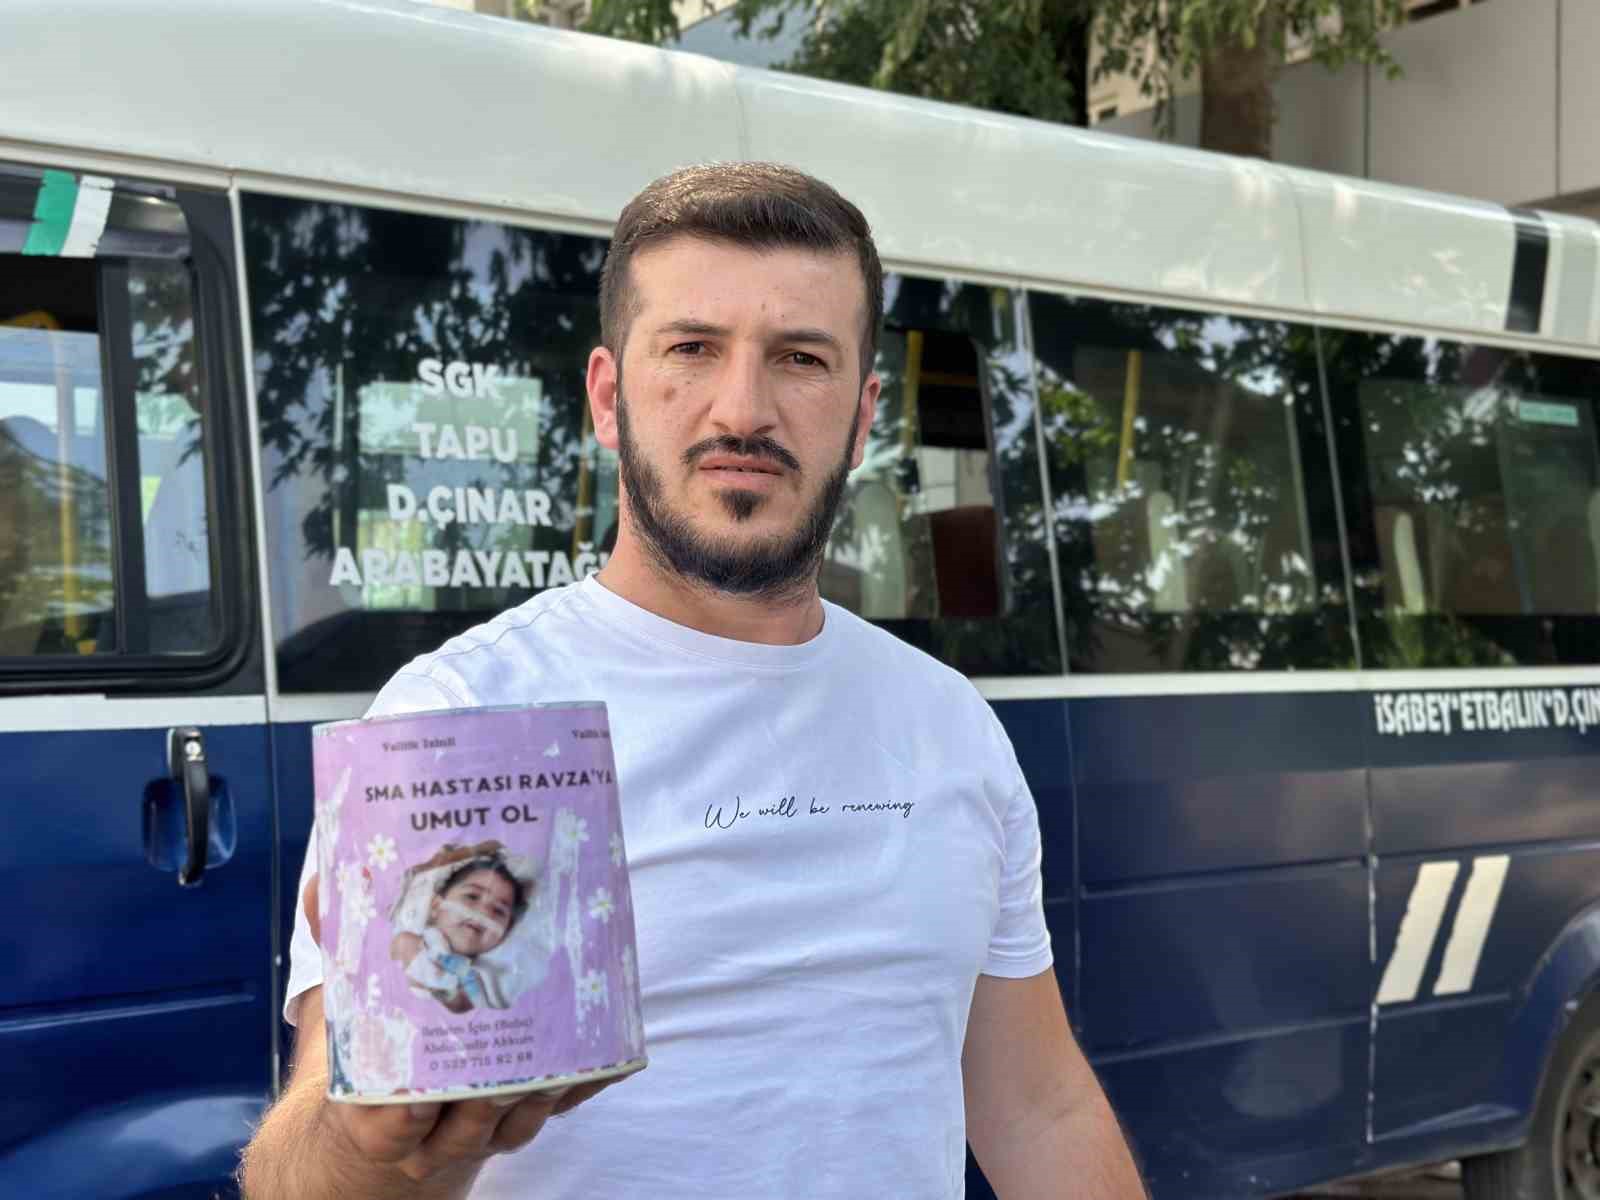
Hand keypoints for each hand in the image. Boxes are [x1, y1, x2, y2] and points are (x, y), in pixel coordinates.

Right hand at [299, 874, 627, 1183]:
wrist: (395, 1104)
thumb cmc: (377, 1042)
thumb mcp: (346, 1005)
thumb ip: (336, 947)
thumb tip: (318, 886)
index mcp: (379, 1116)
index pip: (393, 1130)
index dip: (410, 1118)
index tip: (428, 1092)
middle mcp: (433, 1134)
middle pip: (462, 1131)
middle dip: (485, 1104)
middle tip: (504, 1070)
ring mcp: (482, 1130)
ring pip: (511, 1127)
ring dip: (536, 1098)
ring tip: (555, 1060)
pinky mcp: (522, 1115)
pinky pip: (557, 1110)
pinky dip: (581, 1087)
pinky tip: (606, 1060)